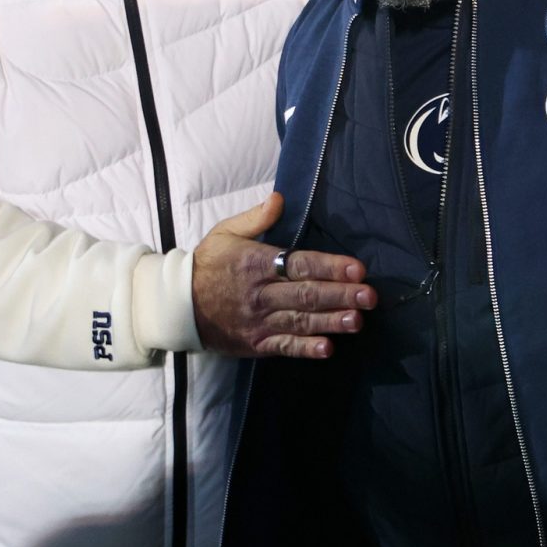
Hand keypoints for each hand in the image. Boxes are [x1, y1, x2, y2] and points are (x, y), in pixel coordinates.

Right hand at [190, 194, 375, 359]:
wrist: (177, 305)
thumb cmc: (208, 264)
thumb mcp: (225, 232)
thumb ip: (256, 217)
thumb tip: (280, 198)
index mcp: (256, 264)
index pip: (299, 264)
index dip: (330, 267)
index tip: (357, 268)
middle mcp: (260, 294)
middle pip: (306, 294)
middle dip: (341, 295)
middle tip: (370, 296)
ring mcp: (258, 321)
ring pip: (300, 322)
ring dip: (331, 322)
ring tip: (358, 321)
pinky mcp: (256, 343)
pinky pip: (284, 346)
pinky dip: (305, 348)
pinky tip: (327, 348)